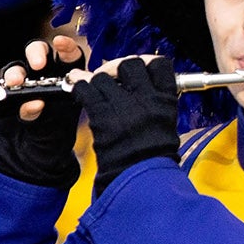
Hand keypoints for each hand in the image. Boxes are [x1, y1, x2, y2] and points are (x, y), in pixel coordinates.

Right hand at [0, 38, 86, 186]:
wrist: (24, 162)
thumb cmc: (47, 145)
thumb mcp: (49, 137)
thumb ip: (43, 120)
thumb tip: (34, 103)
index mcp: (65, 85)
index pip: (70, 58)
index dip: (66, 48)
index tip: (60, 44)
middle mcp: (42, 79)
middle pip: (40, 54)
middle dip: (37, 54)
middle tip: (37, 65)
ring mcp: (19, 86)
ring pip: (16, 68)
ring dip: (15, 72)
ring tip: (13, 84)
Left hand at [68, 55, 178, 193]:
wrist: (139, 181)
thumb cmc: (152, 160)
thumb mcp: (165, 126)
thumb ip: (155, 103)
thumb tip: (141, 85)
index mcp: (165, 102)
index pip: (160, 65)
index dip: (147, 62)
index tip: (139, 68)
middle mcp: (146, 100)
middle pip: (130, 64)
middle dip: (118, 68)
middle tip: (111, 76)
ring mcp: (123, 107)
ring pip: (103, 76)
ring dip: (96, 80)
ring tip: (92, 88)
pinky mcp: (102, 116)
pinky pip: (85, 89)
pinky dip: (79, 87)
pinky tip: (78, 91)